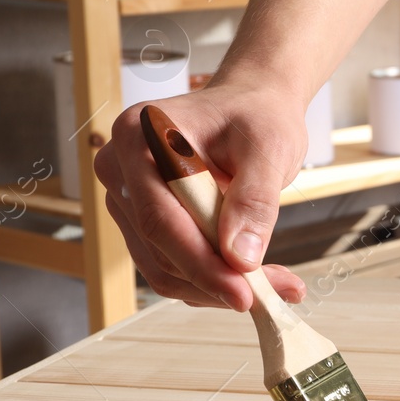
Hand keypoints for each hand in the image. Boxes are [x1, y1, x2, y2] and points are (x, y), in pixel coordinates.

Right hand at [94, 80, 308, 309]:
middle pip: (158, 249)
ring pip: (163, 266)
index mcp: (140, 138)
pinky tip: (257, 277)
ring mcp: (127, 198)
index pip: (160, 218)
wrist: (251, 106)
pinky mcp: (143, 219)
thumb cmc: (257, 117)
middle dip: (217, 280)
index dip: (201, 264)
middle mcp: (120, 169)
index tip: (244, 294)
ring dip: (218, 286)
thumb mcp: (269, 148)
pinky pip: (172, 263)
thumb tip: (240, 258)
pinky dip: (213, 278)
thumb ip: (255, 201)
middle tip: (277, 293)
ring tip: (278, 286)